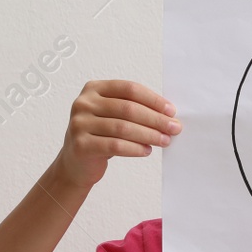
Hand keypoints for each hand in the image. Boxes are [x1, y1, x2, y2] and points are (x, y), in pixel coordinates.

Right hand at [53, 80, 180, 190]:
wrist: (76, 163)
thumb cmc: (101, 136)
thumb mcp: (113, 116)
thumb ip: (134, 110)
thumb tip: (168, 116)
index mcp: (94, 89)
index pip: (129, 89)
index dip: (153, 99)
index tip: (171, 111)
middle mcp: (84, 103)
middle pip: (128, 108)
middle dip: (155, 119)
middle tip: (174, 128)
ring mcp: (79, 123)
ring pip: (123, 127)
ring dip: (149, 134)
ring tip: (165, 140)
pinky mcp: (81, 144)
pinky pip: (115, 145)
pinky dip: (135, 148)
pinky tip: (147, 150)